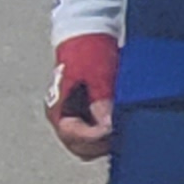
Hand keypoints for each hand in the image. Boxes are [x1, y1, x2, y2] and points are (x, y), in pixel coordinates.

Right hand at [45, 32, 114, 161]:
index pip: (73, 135)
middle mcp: (64, 118)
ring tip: (126, 133)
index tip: (113, 130)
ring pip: (89, 145)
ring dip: (105, 143)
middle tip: (122, 135)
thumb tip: (108, 126)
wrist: (91, 37)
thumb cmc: (90, 53)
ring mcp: (76, 118)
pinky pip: (97, 137)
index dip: (94, 137)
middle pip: (80, 146)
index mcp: (58, 109)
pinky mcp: (88, 116)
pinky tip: (125, 129)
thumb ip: (100, 102)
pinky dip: (109, 137)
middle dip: (101, 144)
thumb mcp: (97, 76)